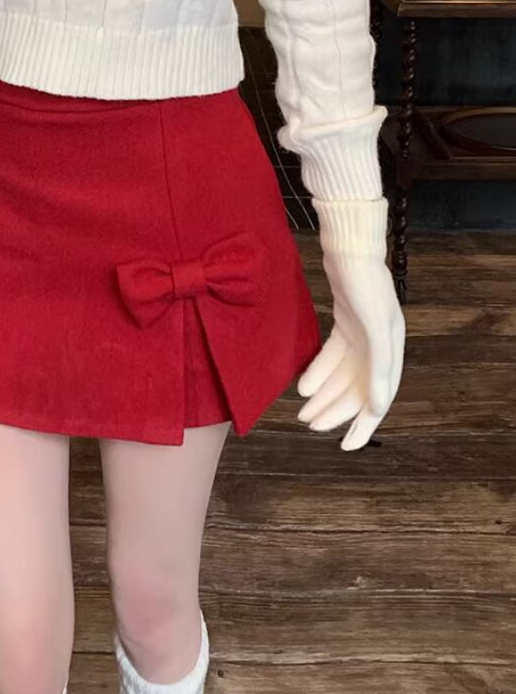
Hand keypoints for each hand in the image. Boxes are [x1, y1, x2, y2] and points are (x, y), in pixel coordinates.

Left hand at [296, 199, 405, 450]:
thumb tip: (378, 407)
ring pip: (341, 375)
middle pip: (355, 389)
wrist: (348, 246)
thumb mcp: (376, 325)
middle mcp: (379, 345)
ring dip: (323, 394)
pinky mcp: (344, 324)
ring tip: (302, 412)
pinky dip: (318, 371)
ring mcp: (361, 334)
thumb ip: (379, 366)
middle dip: (334, 410)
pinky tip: (302, 385)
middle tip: (309, 425)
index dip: (363, 425)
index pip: (378, 398)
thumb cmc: (363, 283)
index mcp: (391, 349)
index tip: (347, 447)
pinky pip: (331, 357)